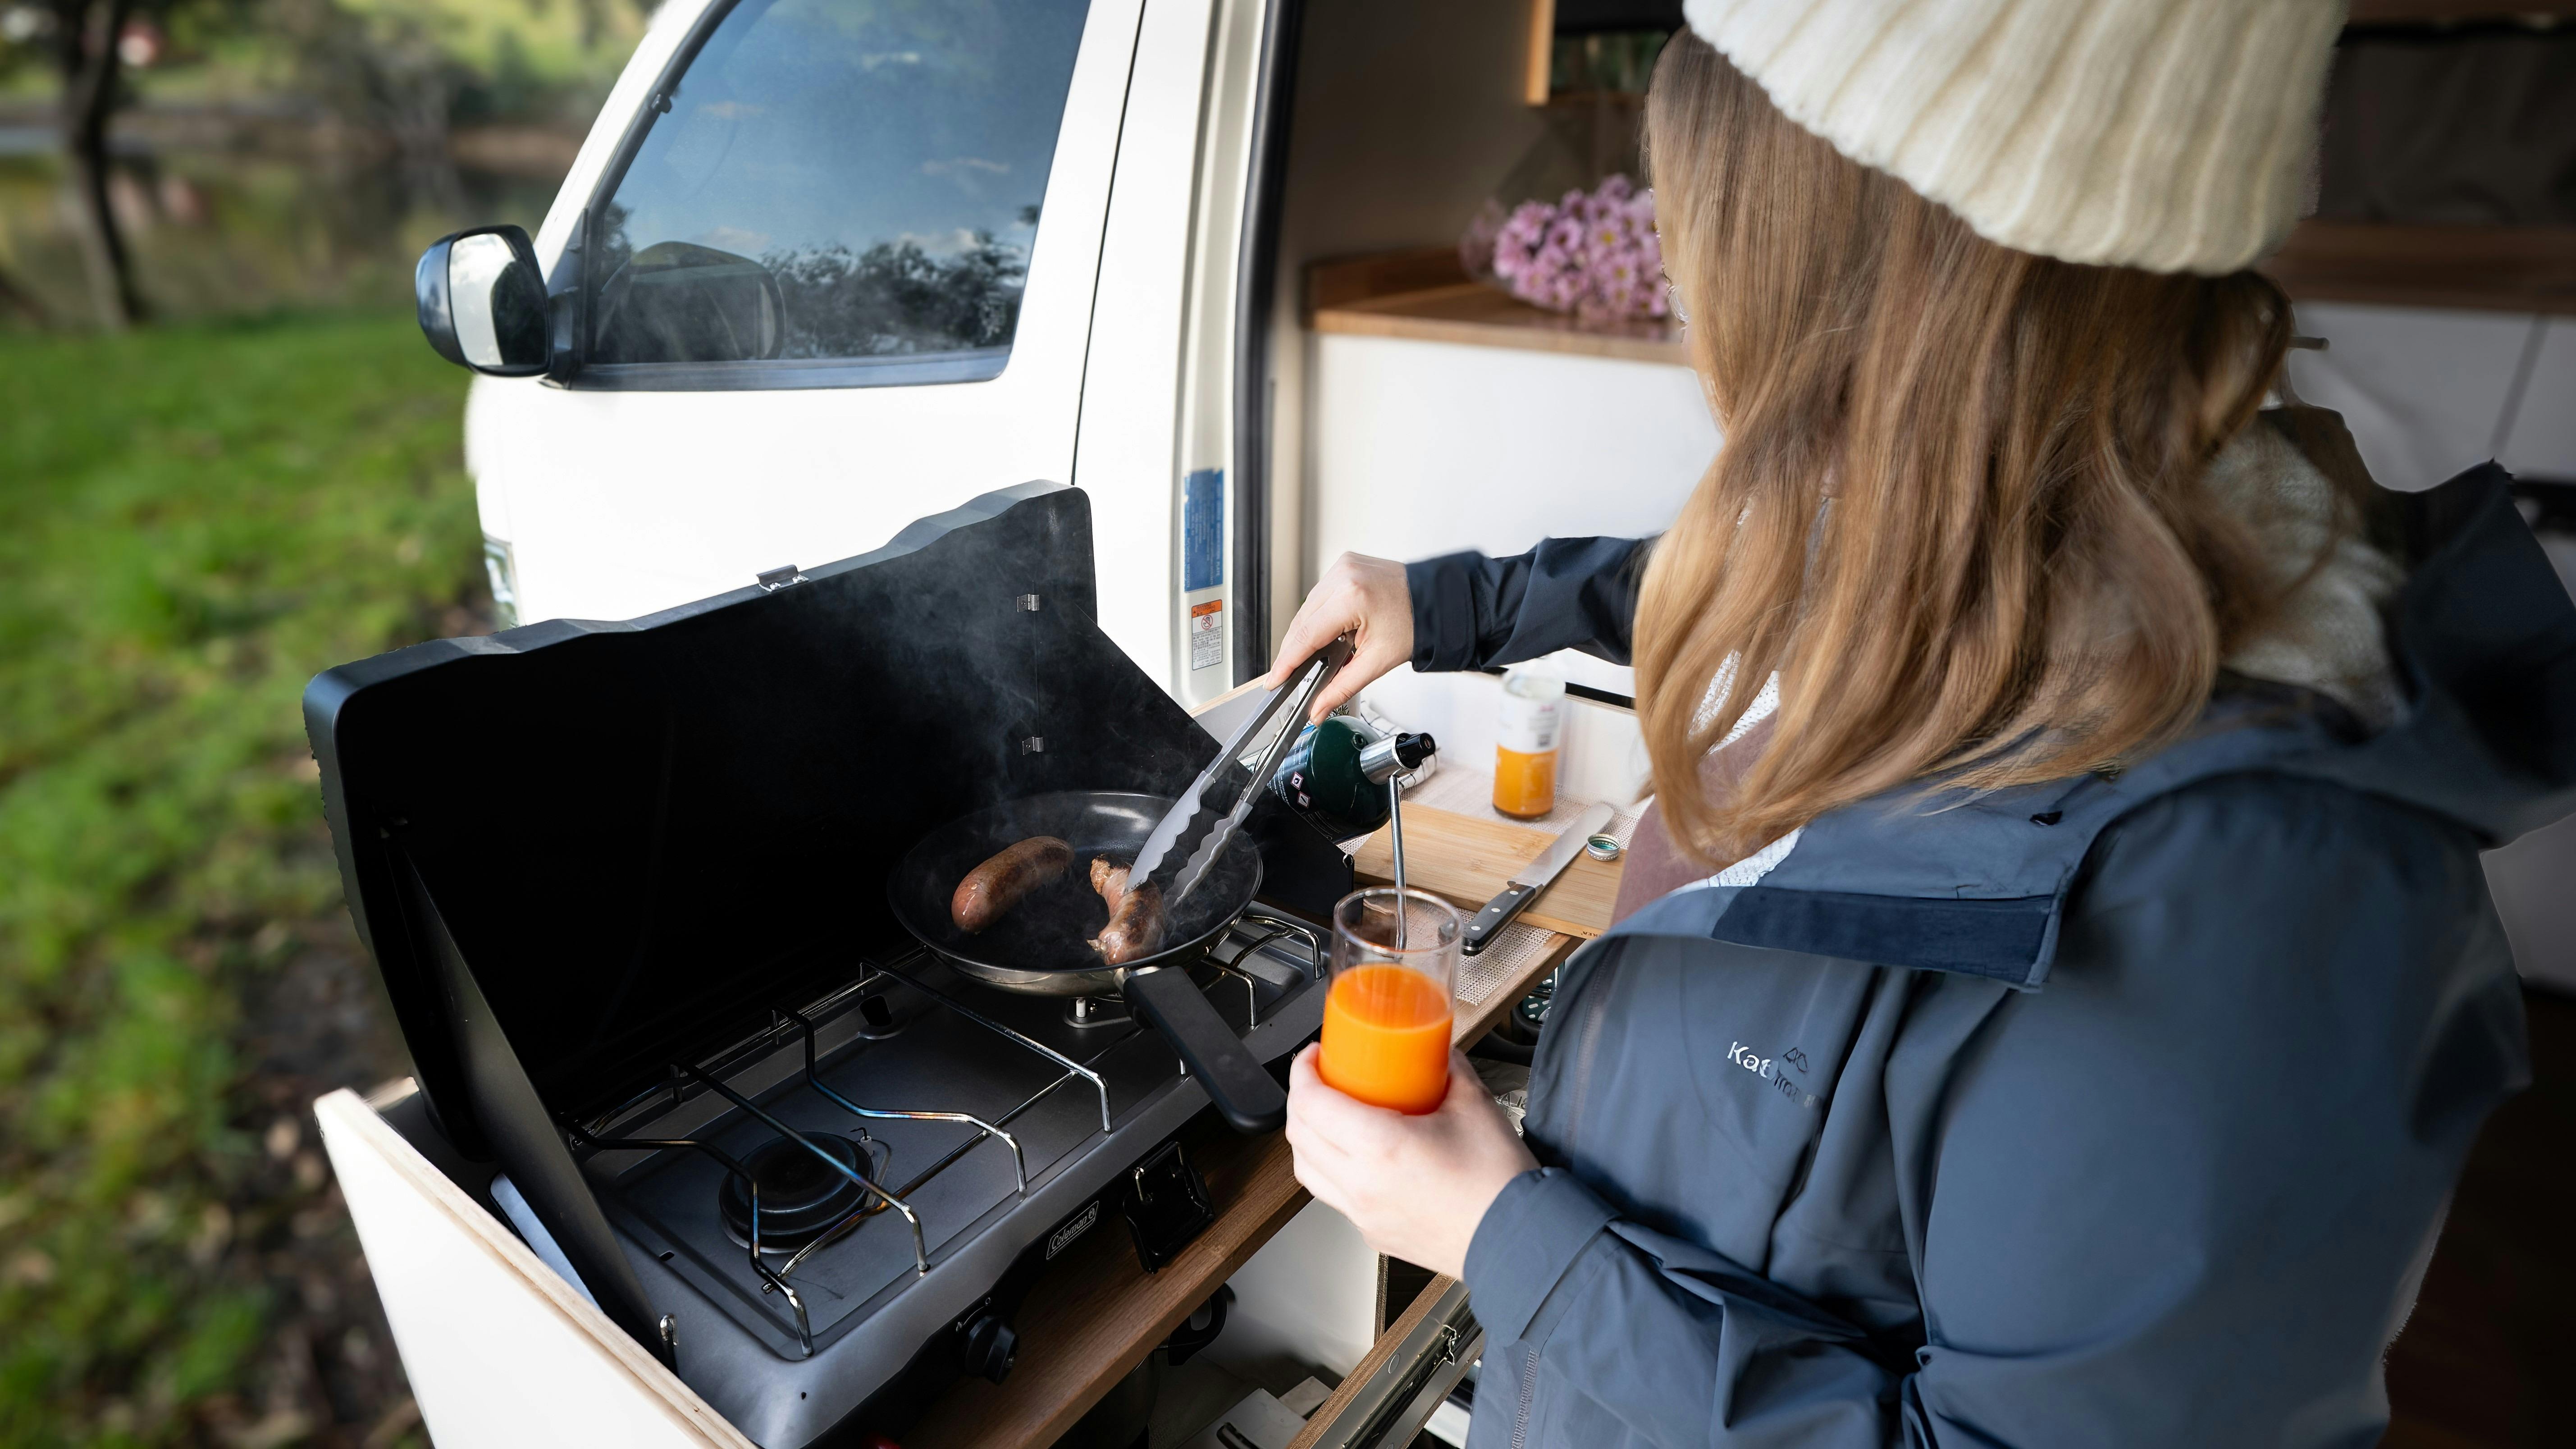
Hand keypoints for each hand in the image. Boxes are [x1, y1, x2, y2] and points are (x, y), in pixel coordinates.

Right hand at [1256, 553, 1412, 721]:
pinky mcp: (1345, 564)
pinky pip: (1319, 595)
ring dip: (1306, 634)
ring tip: (1314, 657)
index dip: (1286, 662)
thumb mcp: (1377, 661)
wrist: (1439, 600)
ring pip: (1307, 608)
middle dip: (1294, 651)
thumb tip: (1317, 709)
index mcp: (1351, 597)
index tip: (1273, 681)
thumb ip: (1342, 687)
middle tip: (1290, 677)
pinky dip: (1318, 616)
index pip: (1306, 635)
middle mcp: (1343, 575)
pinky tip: (1326, 633)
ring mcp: (1343, 566)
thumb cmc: (1416, 624)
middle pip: (1302, 621)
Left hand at [1284, 1045, 1536, 1278]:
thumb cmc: (1498, 1181)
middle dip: (1300, 1098)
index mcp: (1380, 1147)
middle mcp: (1362, 1184)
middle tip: (1320, 1078)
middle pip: (1299, 1135)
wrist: (1517, 1239)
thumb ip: (1447, 1066)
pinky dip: (1330, 1169)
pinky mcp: (1372, 1233)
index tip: (1313, 1056)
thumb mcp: (1473, 1103)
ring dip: (1308, 1137)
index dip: (1302, 1071)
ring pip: (1307, 1171)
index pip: (1311, 1103)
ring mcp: (1363, 1214)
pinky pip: (1333, 1196)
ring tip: (1328, 1115)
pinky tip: (1355, 1155)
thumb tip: (1431, 1049)